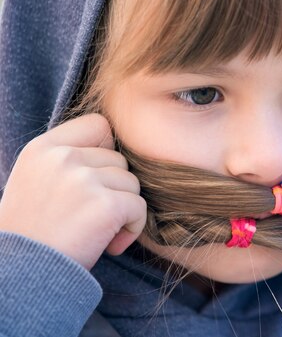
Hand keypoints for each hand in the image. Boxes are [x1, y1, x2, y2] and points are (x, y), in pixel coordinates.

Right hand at [0, 114, 145, 268]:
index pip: (98, 125)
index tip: (96, 178)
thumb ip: (67, 160)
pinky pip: (139, 207)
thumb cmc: (34, 233)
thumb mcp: (35, 181)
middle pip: (119, 160)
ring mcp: (83, 180)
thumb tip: (115, 149)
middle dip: (114, 189)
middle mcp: (62, 158)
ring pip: (132, 184)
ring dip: (124, 209)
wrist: (22, 277)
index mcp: (42, 148)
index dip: (106, 150)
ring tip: (98, 231)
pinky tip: (111, 244)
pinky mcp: (105, 205)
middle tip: (93, 216)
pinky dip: (133, 228)